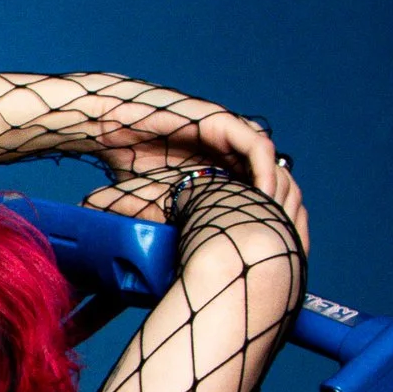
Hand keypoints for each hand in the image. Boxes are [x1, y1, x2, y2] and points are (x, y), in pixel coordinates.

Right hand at [81, 146, 309, 255]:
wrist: (112, 126)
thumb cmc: (129, 162)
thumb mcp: (155, 204)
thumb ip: (171, 223)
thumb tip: (172, 268)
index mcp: (218, 172)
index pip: (257, 197)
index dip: (265, 220)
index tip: (265, 249)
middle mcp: (229, 154)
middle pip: (273, 182)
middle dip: (280, 210)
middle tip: (280, 240)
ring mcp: (229, 137)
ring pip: (272, 166)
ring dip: (278, 192)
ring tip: (276, 222)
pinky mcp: (224, 123)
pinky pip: (259, 148)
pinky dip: (266, 171)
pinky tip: (264, 195)